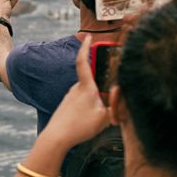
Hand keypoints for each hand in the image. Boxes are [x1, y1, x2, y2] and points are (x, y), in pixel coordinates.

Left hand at [39, 35, 111, 150]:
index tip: (88, 37)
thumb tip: (120, 98)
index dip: (86, 48)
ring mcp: (70, 98)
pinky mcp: (67, 107)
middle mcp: (76, 89)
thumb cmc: (79, 126)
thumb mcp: (104, 118)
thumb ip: (116, 107)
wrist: (56, 138)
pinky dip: (89, 113)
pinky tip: (87, 126)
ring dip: (97, 106)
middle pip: (94, 85)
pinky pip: (82, 105)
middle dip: (103, 94)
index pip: (84, 62)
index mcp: (86, 87)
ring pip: (89, 97)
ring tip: (99, 124)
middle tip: (109, 110)